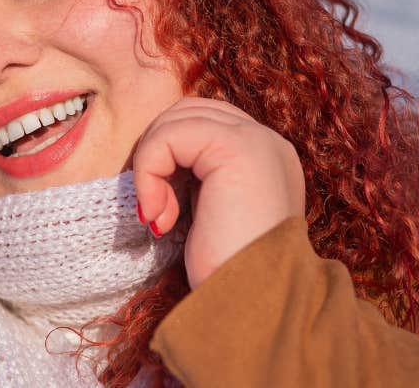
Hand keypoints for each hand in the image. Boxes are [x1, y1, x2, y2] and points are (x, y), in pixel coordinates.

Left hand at [133, 97, 305, 288]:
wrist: (255, 307)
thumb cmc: (228, 276)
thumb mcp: (212, 217)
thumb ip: (199, 182)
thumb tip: (160, 161)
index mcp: (268, 160)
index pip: (206, 124)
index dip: (171, 156)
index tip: (163, 214)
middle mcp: (269, 143)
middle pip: (190, 112)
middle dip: (159, 153)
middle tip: (154, 209)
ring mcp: (257, 140)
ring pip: (176, 120)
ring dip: (152, 166)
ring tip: (160, 217)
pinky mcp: (237, 147)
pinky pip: (169, 136)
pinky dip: (149, 172)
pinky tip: (159, 217)